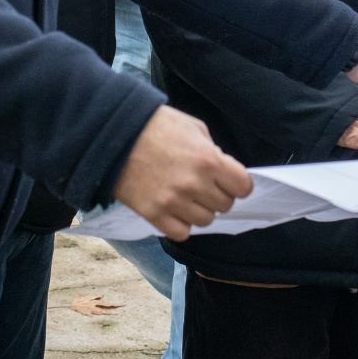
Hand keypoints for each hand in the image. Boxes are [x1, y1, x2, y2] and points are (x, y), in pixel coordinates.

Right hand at [112, 105, 252, 240]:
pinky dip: (181, 224)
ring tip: (187, 196)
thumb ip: (212, 149)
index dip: (238, 183)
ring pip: (205, 221)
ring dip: (200, 210)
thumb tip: (222, 169)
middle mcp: (194, 184)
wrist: (115, 136)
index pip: (243, 187)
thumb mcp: (193, 127)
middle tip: (204, 185)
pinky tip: (174, 209)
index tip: (229, 180)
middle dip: (218, 194)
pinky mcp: (154, 215)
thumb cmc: (156, 125)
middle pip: (225, 205)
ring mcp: (174, 202)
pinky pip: (182, 233)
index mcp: (208, 159)